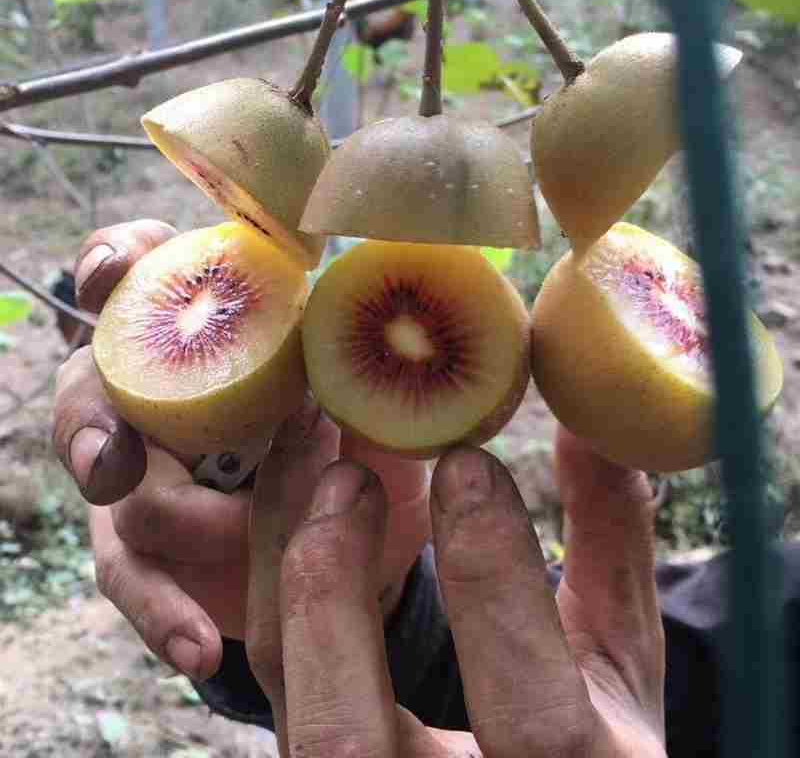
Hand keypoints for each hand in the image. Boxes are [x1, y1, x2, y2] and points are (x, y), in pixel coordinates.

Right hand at [52, 219, 430, 680]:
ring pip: (109, 481)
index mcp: (220, 342)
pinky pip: (135, 576)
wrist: (365, 552)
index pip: (149, 282)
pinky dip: (162, 611)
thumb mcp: (378, 415)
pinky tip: (199, 645)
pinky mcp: (152, 551)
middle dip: (94, 408)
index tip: (119, 269)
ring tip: (217, 534)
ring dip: (153, 507)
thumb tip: (394, 341)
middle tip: (116, 448)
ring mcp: (152, 474)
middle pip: (95, 382)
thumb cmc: (366, 459)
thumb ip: (372, 379)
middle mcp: (169, 398)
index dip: (118, 263)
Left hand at [245, 429, 665, 756]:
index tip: (468, 463)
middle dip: (336, 589)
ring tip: (306, 458)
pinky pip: (266, 670)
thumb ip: (612, 550)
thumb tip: (591, 430)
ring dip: (281, 569)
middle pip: (345, 738)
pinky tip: (279, 504)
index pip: (530, 719)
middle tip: (348, 473)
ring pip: (283, 696)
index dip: (495, 584)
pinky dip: (265, 583)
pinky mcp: (311, 753)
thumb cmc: (587, 736)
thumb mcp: (617, 661)